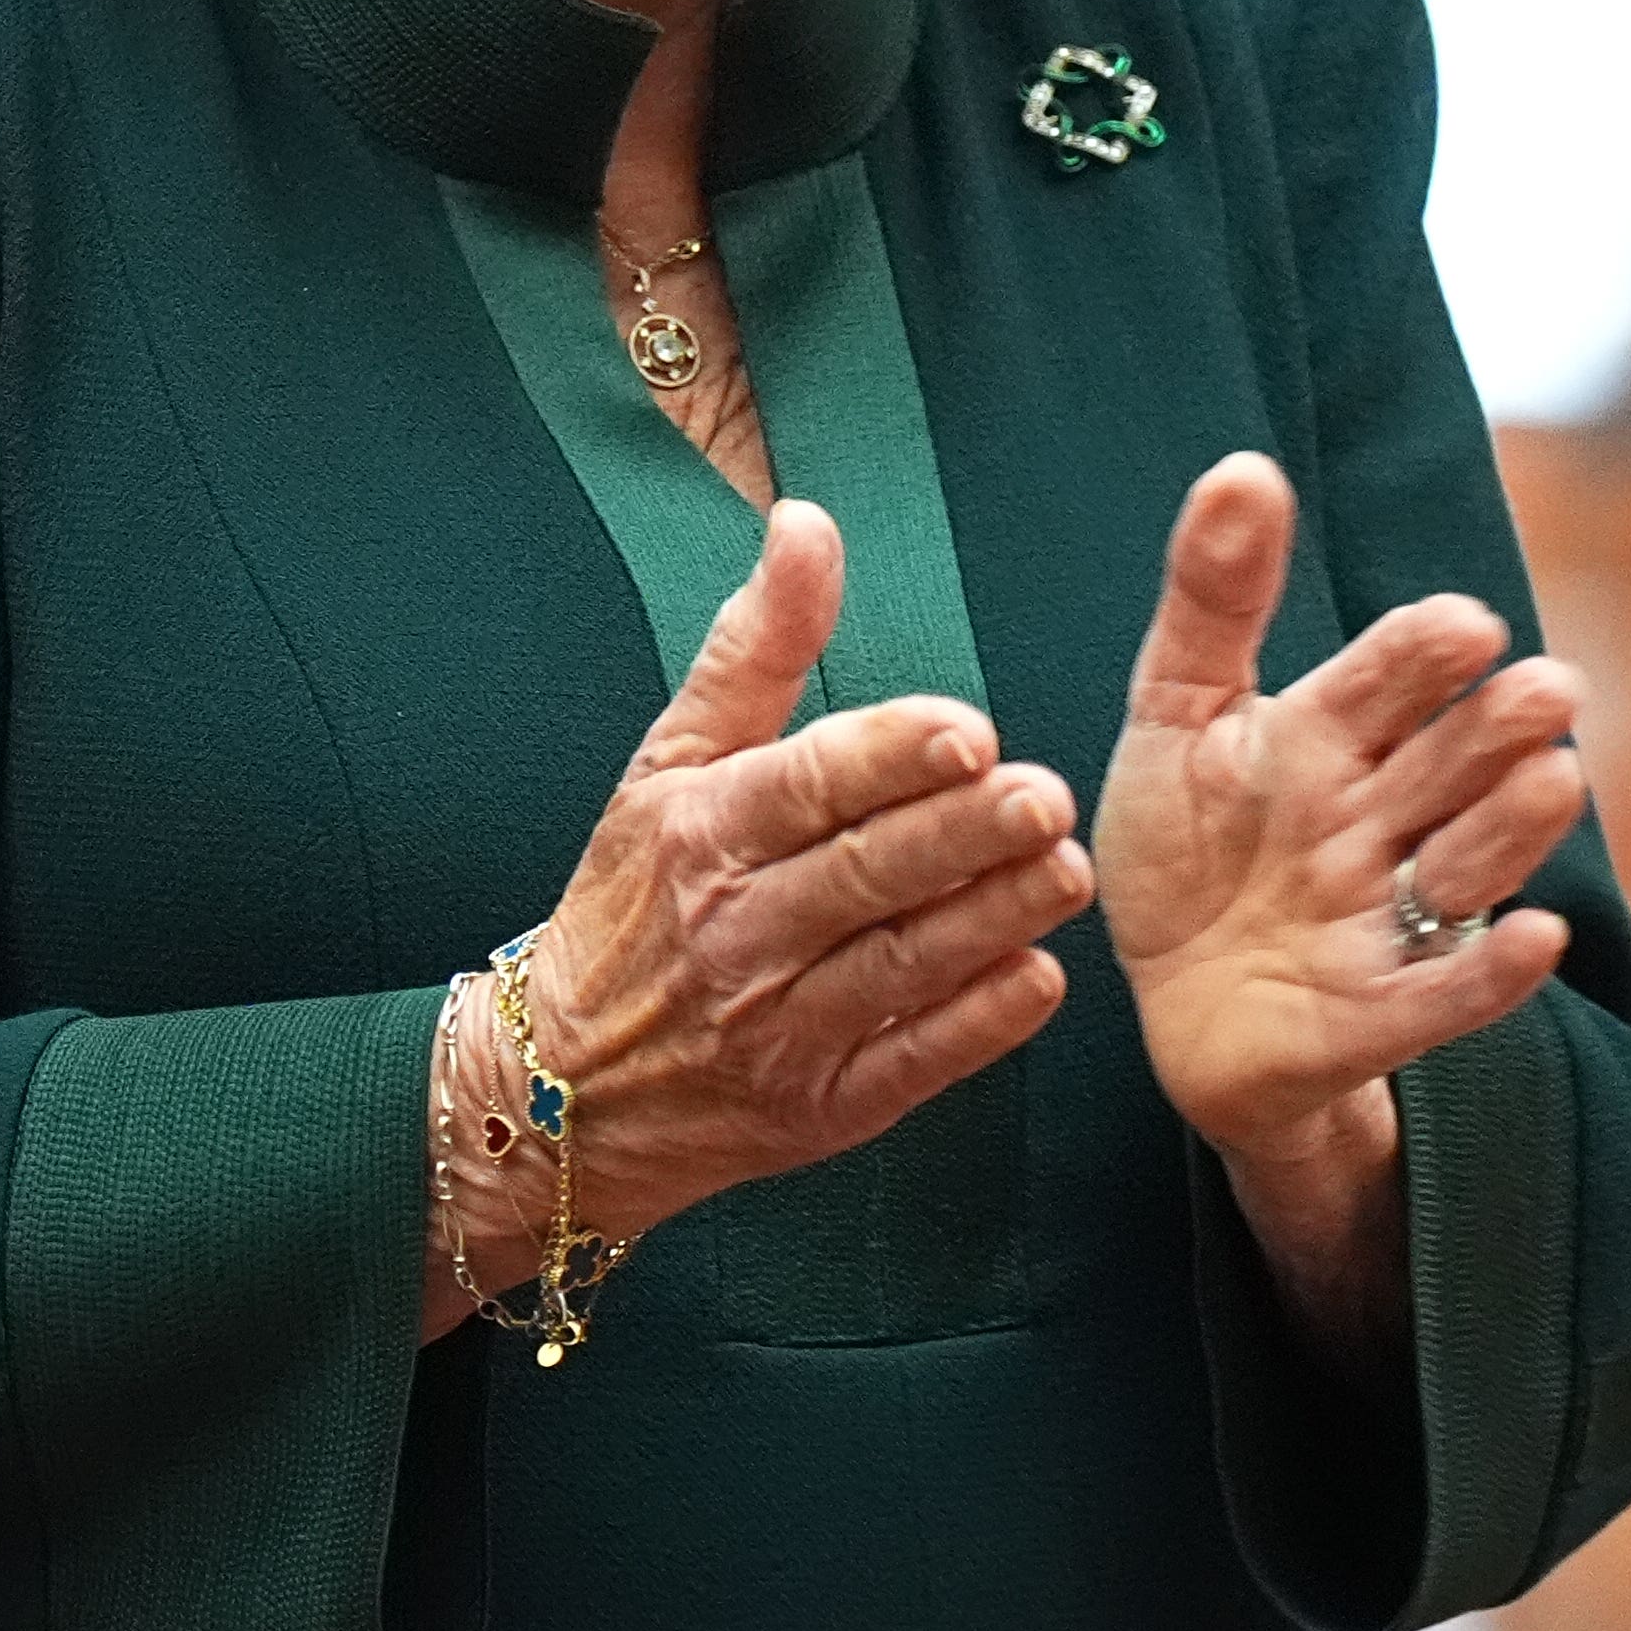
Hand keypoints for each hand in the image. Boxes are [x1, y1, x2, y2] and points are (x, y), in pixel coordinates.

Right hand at [493, 499, 1093, 1252]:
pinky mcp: (821, 1106)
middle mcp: (738, 929)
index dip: (888, 758)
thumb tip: (808, 524)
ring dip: (990, 920)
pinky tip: (1035, 981)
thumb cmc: (637, 899)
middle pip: (863, 876)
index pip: (805, 787)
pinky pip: (909, 1064)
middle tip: (1044, 796)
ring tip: (1066, 871)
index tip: (966, 730)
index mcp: (703, 832)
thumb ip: (757, 645)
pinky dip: (974, 1027)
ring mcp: (780, 1026)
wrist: (564, 1086)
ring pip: (899, 967)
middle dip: (959, 837)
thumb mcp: (671, 761)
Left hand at [1092, 455, 1585, 1166]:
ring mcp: (1385, 919)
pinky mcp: (1373, 1017)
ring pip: (1467, 866)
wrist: (1168, 1002)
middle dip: (1497, 729)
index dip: (1425, 654)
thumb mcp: (1177, 714)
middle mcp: (1378, 822)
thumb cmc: (1188, 845)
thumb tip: (1246, 466)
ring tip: (1553, 778)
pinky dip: (1487, 975)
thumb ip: (1215, 597)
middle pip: (1452, 766)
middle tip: (1548, 688)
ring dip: (1511, 828)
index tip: (1463, 625)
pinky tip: (1537, 941)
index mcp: (1331, 737)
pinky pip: (1440, 996)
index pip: (1389, 680)